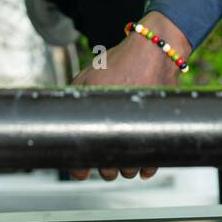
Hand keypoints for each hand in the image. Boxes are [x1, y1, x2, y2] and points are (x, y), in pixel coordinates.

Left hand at [66, 11, 189, 181]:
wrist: (154, 51)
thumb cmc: (119, 62)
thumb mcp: (87, 76)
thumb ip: (75, 97)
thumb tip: (62, 115)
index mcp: (97, 115)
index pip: (84, 159)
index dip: (80, 168)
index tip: (81, 170)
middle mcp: (120, 127)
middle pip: (109, 171)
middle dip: (105, 169)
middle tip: (105, 160)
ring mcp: (141, 131)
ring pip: (131, 170)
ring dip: (126, 169)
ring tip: (124, 159)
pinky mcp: (159, 130)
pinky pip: (154, 161)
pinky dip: (147, 167)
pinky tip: (141, 166)